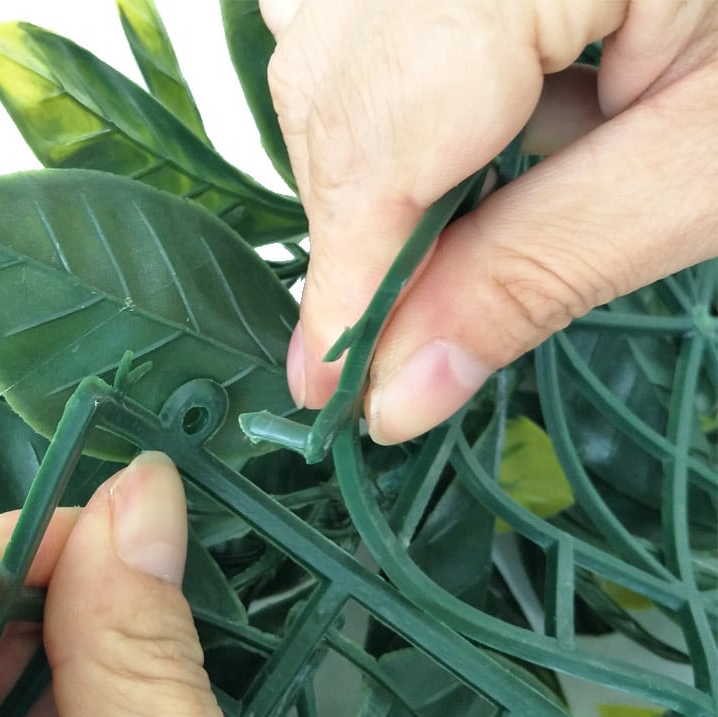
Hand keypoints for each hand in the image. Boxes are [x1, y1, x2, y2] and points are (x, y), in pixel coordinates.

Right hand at [262, 0, 717, 442]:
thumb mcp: (712, 164)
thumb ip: (538, 271)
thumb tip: (400, 391)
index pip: (384, 137)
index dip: (345, 279)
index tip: (327, 391)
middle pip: (333, 88)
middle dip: (360, 227)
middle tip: (400, 328)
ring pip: (323, 46)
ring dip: (371, 156)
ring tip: (463, 202)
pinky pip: (351, 9)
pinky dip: (383, 85)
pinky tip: (471, 110)